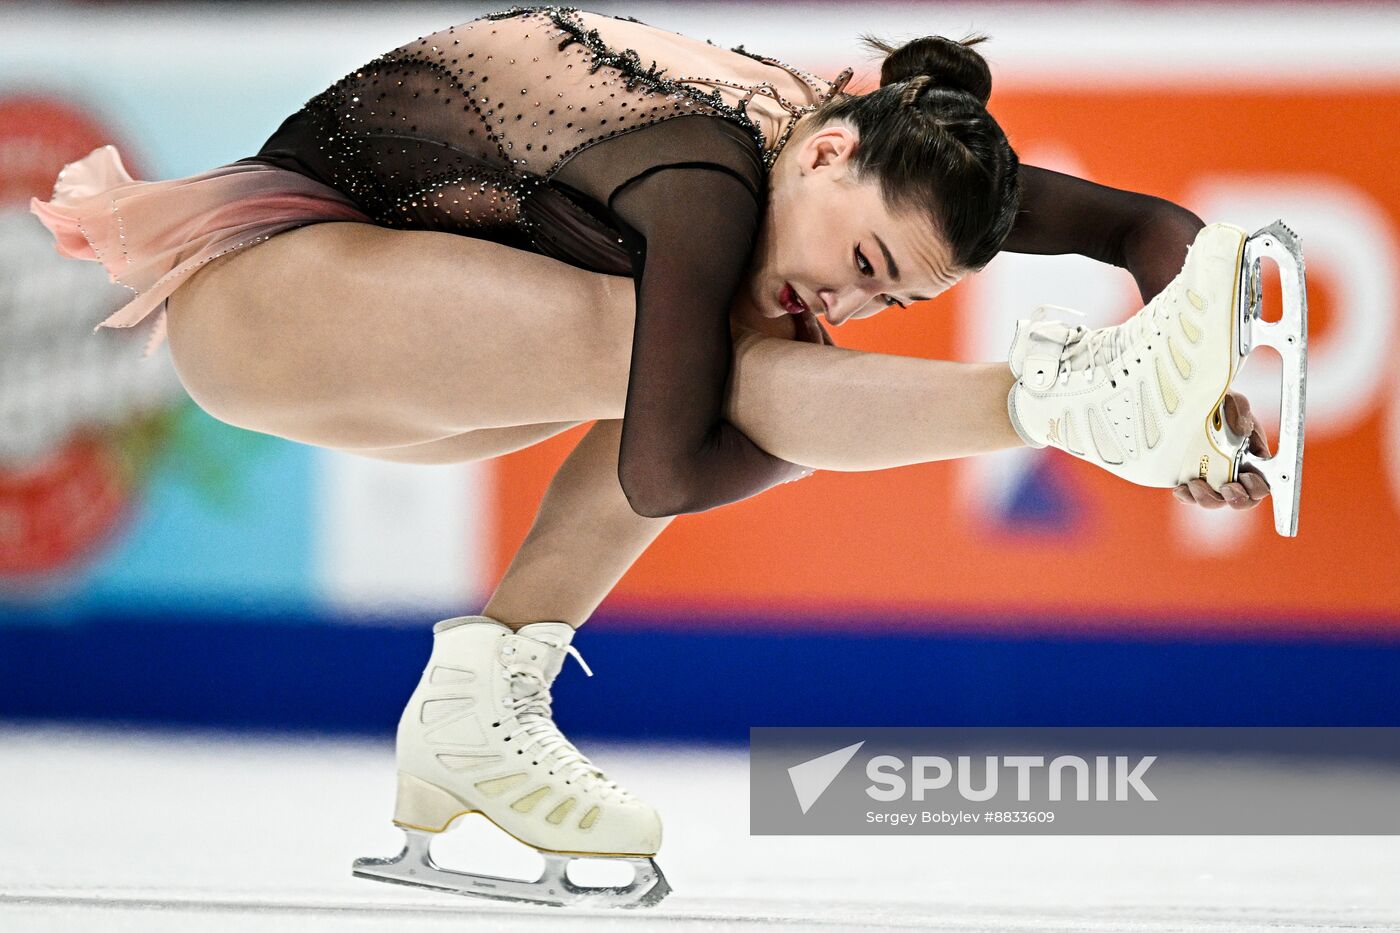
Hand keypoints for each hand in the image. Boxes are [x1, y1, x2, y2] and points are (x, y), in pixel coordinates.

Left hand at [1172, 391, 1270, 509]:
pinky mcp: (1190, 479)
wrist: (1191, 406)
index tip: (1247, 477)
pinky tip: (1180, 489)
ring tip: (1195, 484)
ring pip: (1214, 501)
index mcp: (1253, 460)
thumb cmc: (1219, 405)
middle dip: (1236, 499)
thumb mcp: (1232, 401)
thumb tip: (1242, 428)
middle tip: (1226, 487)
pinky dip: (1186, 496)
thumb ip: (1240, 409)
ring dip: (1207, 499)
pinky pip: (1189, 497)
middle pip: (1241, 500)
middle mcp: (1234, 473)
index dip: (1258, 487)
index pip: (1263, 484)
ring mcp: (1212, 479)